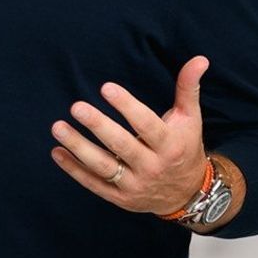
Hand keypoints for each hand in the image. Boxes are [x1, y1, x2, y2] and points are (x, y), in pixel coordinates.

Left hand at [49, 55, 209, 215]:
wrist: (188, 194)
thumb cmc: (184, 147)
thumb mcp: (190, 119)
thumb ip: (188, 88)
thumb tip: (199, 59)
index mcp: (170, 145)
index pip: (147, 125)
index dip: (128, 107)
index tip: (106, 87)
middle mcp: (152, 167)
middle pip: (122, 145)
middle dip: (98, 125)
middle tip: (76, 107)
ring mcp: (135, 185)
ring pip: (103, 166)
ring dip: (78, 147)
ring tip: (57, 127)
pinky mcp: (120, 198)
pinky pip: (93, 184)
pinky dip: (74, 169)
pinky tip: (57, 151)